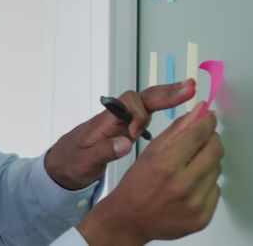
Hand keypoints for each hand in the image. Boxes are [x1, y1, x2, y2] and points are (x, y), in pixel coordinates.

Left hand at [44, 80, 193, 189]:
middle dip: (165, 92)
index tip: (135, 135)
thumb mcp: (83, 162)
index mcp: (105, 121)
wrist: (62, 164)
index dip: (138, 114)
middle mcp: (115, 116)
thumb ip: (102, 152)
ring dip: (167, 96)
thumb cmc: (71, 162)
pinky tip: (178, 107)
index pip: (126, 103)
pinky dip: (163, 106)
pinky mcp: (126, 126)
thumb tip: (125, 142)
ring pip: (147, 102)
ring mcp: (122, 120)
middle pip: (142, 97)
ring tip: (190, 90)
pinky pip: (147, 111)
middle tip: (189, 87)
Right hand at [76, 102, 223, 245]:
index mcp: (165, 165)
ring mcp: (194, 204)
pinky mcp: (202, 218)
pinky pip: (216, 190)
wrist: (130, 220)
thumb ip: (176, 130)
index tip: (210, 117)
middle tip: (205, 138)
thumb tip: (198, 113)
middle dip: (212, 139)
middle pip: (215, 151)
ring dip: (208, 162)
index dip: (207, 122)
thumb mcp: (151, 152)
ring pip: (217, 170)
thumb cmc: (137, 185)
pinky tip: (191, 185)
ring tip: (191, 166)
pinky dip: (207, 184)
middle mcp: (181, 186)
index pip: (198, 135)